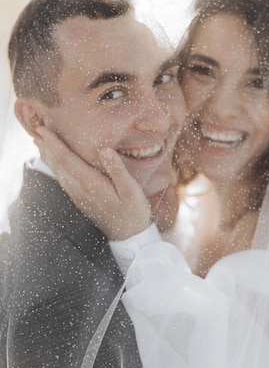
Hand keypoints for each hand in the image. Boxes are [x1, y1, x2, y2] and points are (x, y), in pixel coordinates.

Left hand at [35, 127, 150, 239]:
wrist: (129, 238)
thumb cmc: (134, 212)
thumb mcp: (131, 190)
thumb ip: (117, 170)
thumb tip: (105, 150)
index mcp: (92, 184)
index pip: (68, 159)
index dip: (55, 144)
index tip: (43, 129)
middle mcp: (81, 190)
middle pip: (59, 164)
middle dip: (47, 146)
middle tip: (35, 129)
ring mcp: (79, 196)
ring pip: (59, 172)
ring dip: (48, 156)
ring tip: (40, 142)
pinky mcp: (81, 201)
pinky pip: (63, 181)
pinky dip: (56, 168)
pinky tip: (54, 163)